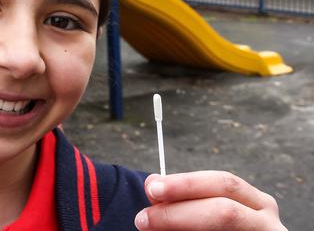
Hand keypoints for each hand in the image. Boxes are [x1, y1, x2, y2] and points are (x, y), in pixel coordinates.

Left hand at [134, 171, 286, 229]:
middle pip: (224, 210)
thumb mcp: (204, 210)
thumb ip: (182, 200)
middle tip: (143, 219)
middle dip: (178, 212)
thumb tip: (152, 183)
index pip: (222, 183)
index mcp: (256, 202)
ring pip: (221, 228)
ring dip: (180, 228)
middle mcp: (267, 223)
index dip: (185, 184)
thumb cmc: (216, 227)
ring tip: (150, 229)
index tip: (151, 187)